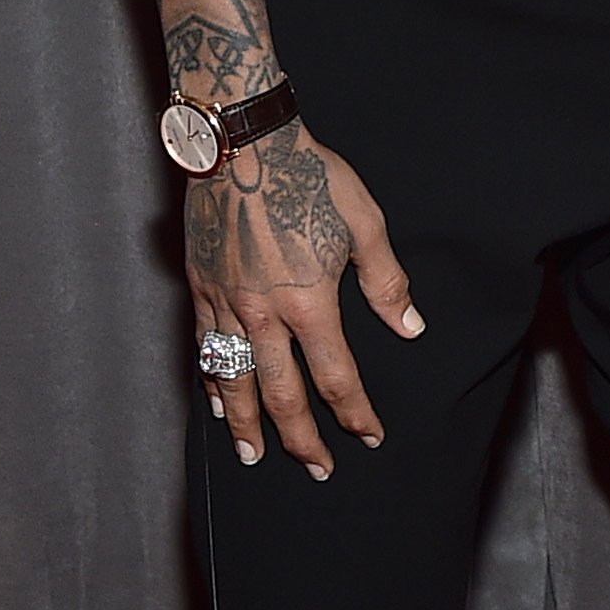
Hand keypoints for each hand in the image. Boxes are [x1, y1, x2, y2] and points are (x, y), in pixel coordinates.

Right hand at [189, 120, 422, 474]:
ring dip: (246, 424)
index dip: (354, 413)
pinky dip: (211, 381)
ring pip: (233, 380)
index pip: (335, 377)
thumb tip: (410, 328)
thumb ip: (387, 283)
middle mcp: (262, 313)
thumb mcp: (365, 223)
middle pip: (282, 394)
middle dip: (301, 439)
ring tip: (253, 455)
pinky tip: (218, 401)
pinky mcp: (200, 286)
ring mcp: (225, 302)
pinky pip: (203, 348)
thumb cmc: (309, 174)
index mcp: (309, 301)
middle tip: (317, 469)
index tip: (368, 436)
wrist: (242, 140)